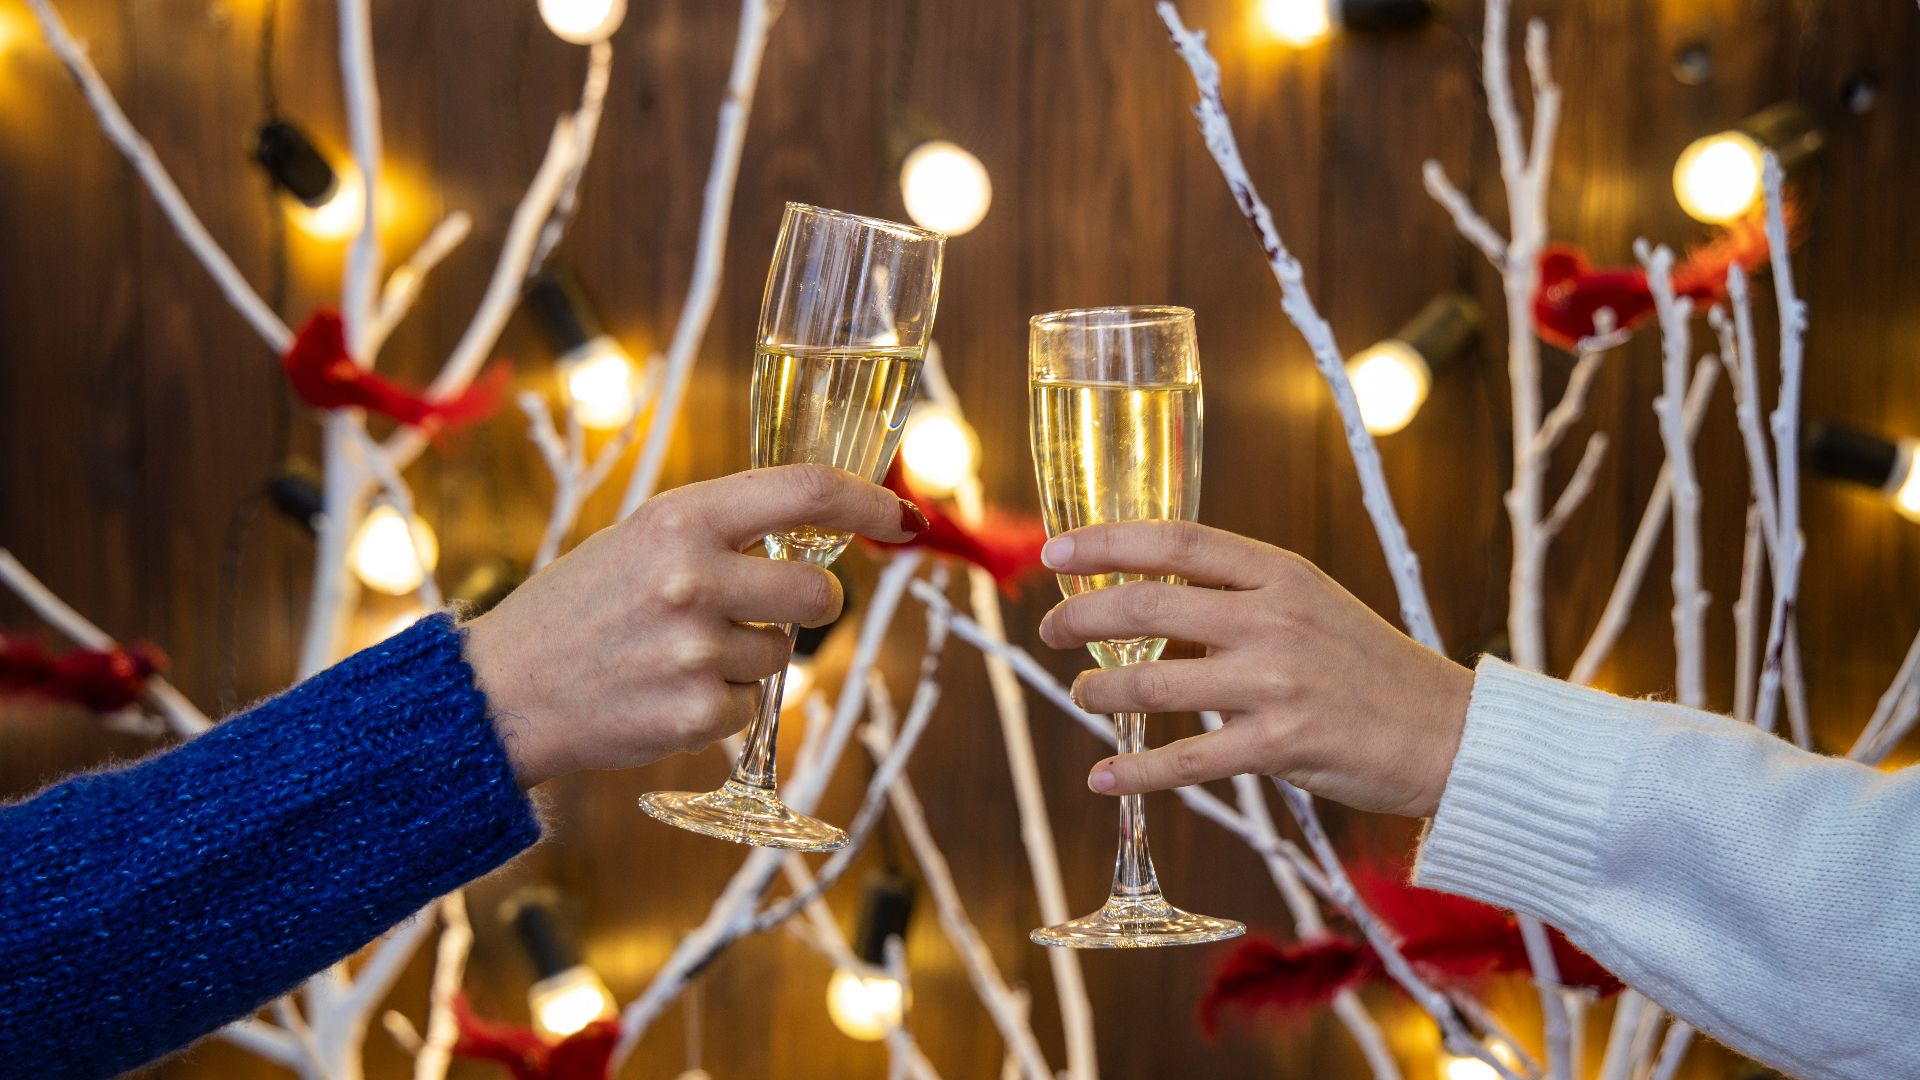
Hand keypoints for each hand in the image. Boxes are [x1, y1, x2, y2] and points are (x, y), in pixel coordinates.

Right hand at [465, 464, 928, 787]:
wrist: (501, 692)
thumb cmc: (578, 608)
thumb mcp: (641, 541)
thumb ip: (722, 533)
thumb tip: (817, 535)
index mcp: (680, 518)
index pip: (806, 491)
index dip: (869, 502)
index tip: (905, 517)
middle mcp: (694, 577)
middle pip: (819, 591)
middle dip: (807, 603)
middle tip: (762, 608)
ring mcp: (697, 649)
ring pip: (783, 655)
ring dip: (747, 658)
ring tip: (675, 654)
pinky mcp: (697, 713)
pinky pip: (750, 705)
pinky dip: (719, 704)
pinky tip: (662, 692)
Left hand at [1036, 521, 1472, 817]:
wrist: (1450, 733)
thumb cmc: (1370, 669)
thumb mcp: (1312, 607)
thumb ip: (1240, 601)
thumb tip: (1151, 609)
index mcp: (1281, 574)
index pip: (1177, 540)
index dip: (1106, 542)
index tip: (1056, 552)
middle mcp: (1274, 619)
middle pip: (1148, 604)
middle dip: (1082, 616)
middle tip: (1051, 630)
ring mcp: (1276, 682)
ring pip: (1154, 680)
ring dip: (1100, 688)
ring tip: (1080, 692)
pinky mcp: (1280, 745)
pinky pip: (1186, 758)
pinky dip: (1135, 770)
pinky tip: (1103, 777)